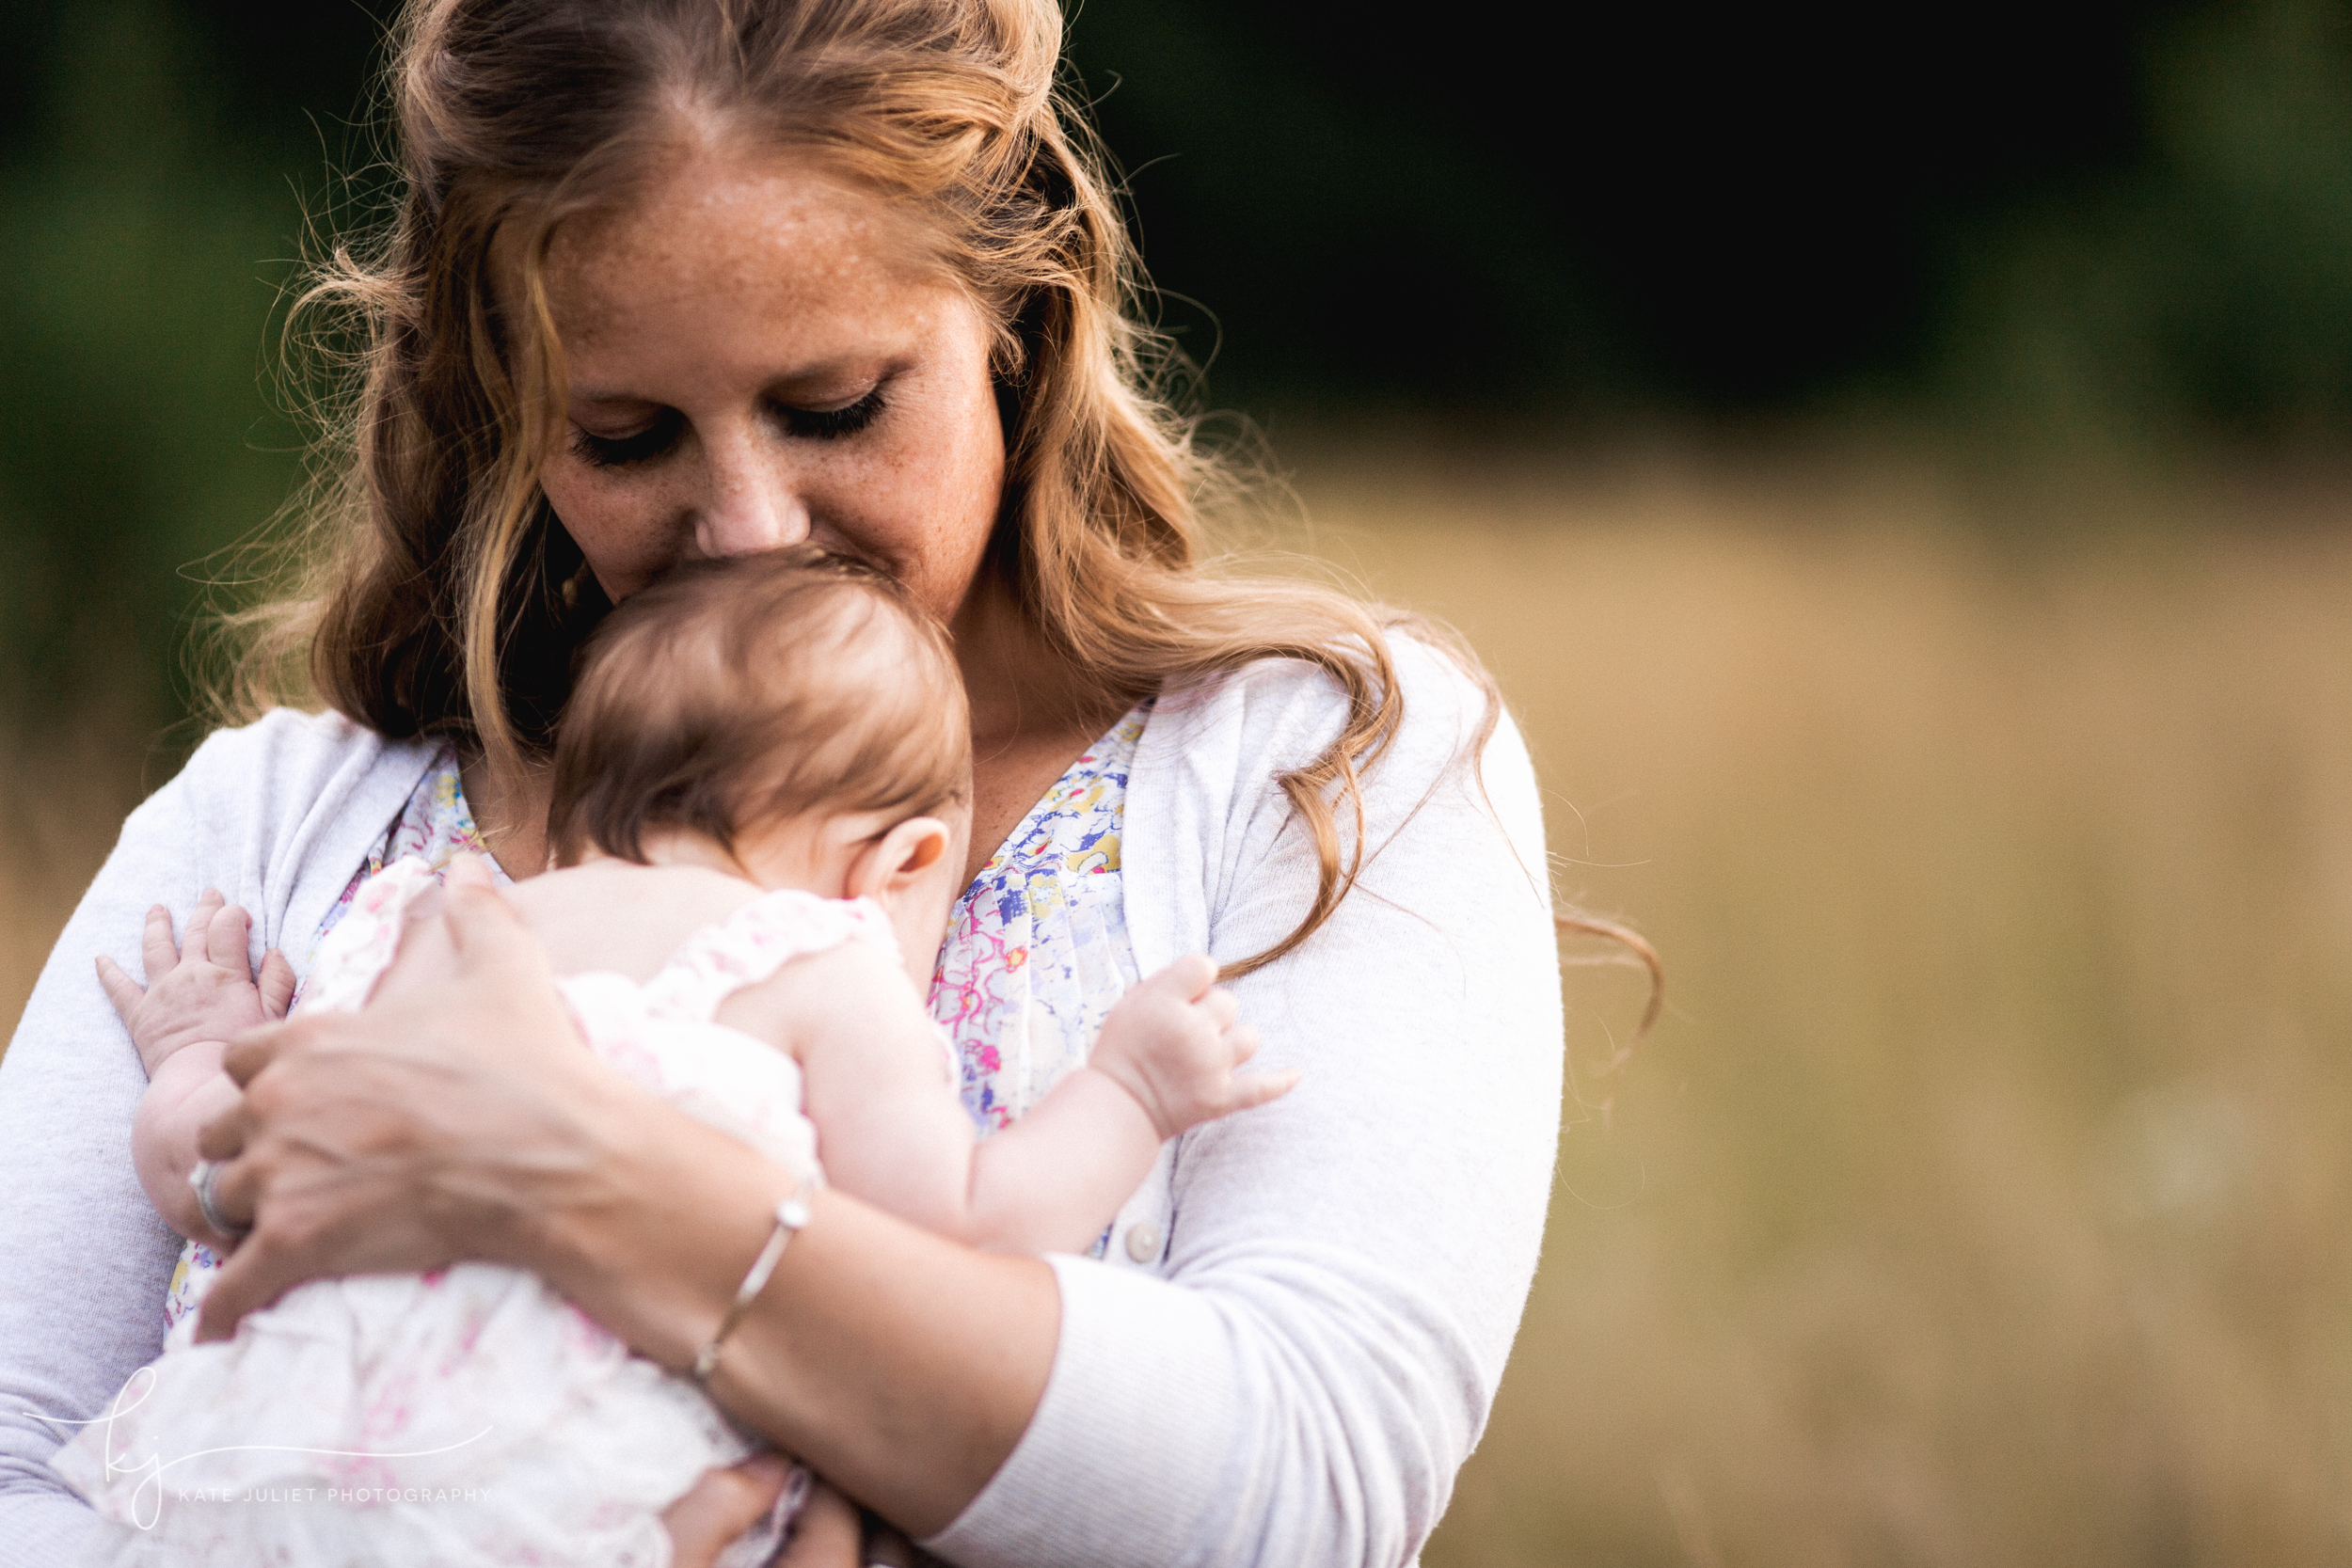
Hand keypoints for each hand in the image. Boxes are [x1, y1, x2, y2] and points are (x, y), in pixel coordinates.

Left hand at [96, 890, 294, 1076]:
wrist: (199, 1082)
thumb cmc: (240, 1052)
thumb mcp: (272, 1016)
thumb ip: (277, 981)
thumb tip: (273, 952)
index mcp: (225, 974)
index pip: (227, 927)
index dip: (234, 914)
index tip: (243, 917)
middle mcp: (190, 975)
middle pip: (195, 931)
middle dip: (204, 909)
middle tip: (209, 894)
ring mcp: (161, 992)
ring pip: (156, 948)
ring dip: (157, 926)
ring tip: (157, 910)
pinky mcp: (139, 1014)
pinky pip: (119, 988)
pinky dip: (108, 972)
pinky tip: (101, 959)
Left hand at [187, 859, 618, 1340]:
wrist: (555, 1155)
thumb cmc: (528, 1061)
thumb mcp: (503, 966)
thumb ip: (474, 910)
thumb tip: (465, 864)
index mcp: (312, 1041)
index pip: (241, 1062)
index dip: (266, 1084)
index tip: (300, 1104)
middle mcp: (278, 1104)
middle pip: (223, 1134)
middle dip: (254, 1152)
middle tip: (303, 1172)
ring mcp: (282, 1176)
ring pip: (224, 1203)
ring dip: (250, 1220)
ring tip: (290, 1234)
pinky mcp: (297, 1245)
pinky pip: (232, 1289)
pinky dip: (226, 1311)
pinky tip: (225, 1331)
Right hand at [1089, 955, 1299, 1139]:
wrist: (1118, 1110)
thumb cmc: (1121, 1050)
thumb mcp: (1129, 1004)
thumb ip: (1167, 982)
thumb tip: (1203, 971)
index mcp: (1164, 1003)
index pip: (1204, 965)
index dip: (1197, 975)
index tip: (1185, 990)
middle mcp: (1192, 1032)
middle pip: (1228, 1001)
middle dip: (1210, 1012)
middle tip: (1185, 1032)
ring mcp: (1211, 1067)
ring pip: (1249, 1036)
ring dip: (1233, 1041)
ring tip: (1209, 1053)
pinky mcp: (1222, 1098)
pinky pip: (1263, 1088)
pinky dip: (1281, 1081)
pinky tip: (1296, 1073)